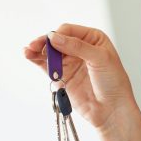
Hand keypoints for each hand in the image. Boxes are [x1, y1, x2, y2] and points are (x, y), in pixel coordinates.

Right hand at [22, 25, 136, 132]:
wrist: (112, 110)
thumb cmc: (113, 82)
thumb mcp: (100, 59)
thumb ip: (77, 46)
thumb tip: (54, 37)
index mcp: (93, 38)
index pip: (69, 30)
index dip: (58, 35)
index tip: (51, 42)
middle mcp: (80, 48)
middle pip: (57, 40)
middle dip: (44, 42)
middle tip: (33, 46)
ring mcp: (71, 62)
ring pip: (50, 53)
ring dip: (38, 51)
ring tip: (27, 51)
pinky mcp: (63, 76)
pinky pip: (47, 66)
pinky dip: (37, 61)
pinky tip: (29, 56)